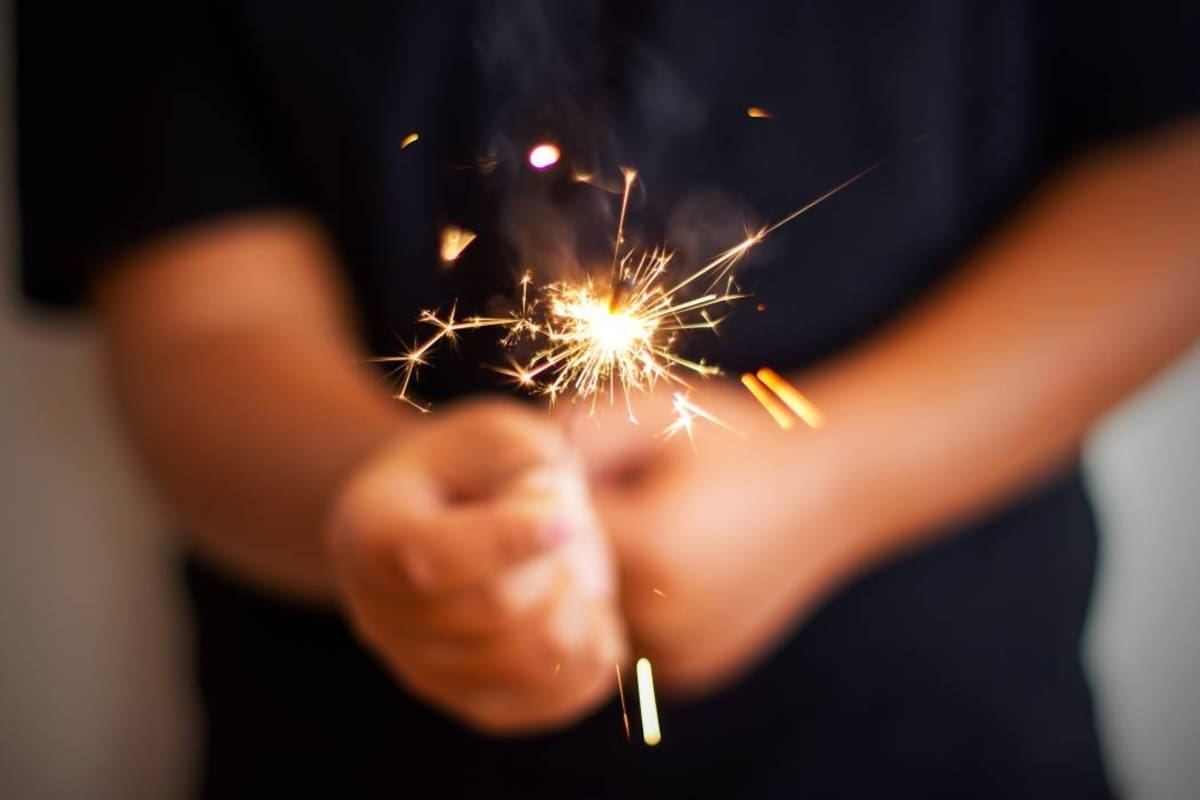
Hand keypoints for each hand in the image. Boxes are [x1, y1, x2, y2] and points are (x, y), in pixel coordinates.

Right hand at [325, 398, 626, 733]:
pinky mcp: (475, 706)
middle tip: (570, 528)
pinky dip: (592, 651)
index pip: (436, 559)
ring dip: (580, 607)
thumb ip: (519, 462)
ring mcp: (424, 671)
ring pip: (531, 660)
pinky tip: (590, 609)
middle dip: (557, 563)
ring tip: (577, 567)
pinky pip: (556, 698)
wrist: (439, 518)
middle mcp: (380, 616)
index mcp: (370, 535)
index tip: (568, 519)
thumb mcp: (490, 434)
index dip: (511, 540)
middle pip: (497, 609)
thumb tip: (556, 528)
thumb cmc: (470, 467)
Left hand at [571, 383, 854, 695]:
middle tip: (610, 498)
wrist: (831, 489)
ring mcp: (679, 652)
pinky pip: (626, 639)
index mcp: (651, 548)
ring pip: (590, 617)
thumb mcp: (657, 414)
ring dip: (593, 581)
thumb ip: (579, 431)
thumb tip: (515, 466)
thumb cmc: (738, 439)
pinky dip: (627, 607)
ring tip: (639, 527)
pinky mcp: (691, 671)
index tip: (571, 472)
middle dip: (570, 539)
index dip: (548, 497)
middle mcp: (664, 617)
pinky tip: (661, 564)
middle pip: (564, 581)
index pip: (548, 531)